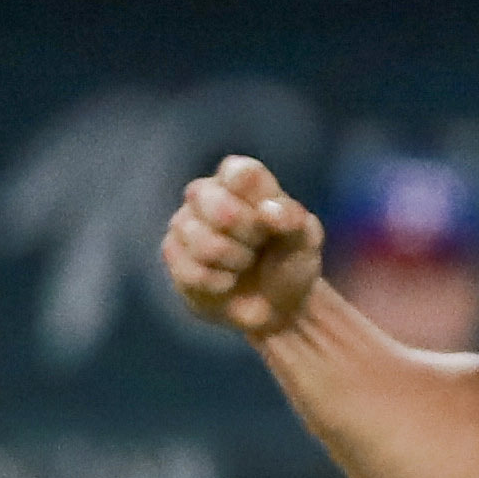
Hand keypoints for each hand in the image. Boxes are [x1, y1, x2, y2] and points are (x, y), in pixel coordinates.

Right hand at [162, 154, 325, 339]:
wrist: (274, 305)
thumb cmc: (290, 262)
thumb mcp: (306, 242)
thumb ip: (294, 221)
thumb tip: (269, 209)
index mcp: (241, 179)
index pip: (239, 172)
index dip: (256, 200)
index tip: (269, 217)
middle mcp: (205, 193)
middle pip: (219, 207)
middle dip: (249, 236)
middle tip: (259, 245)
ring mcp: (183, 223)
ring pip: (204, 242)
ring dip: (235, 262)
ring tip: (244, 263)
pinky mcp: (172, 255)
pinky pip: (193, 271)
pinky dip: (220, 283)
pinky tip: (227, 281)